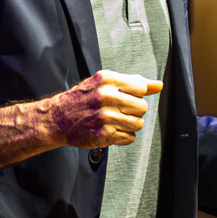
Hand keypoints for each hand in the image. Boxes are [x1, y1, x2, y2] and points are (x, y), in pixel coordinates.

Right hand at [37, 71, 164, 149]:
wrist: (57, 118)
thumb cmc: (83, 99)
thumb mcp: (105, 82)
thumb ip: (133, 82)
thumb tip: (159, 85)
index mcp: (107, 80)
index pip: (141, 88)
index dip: (137, 95)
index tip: (126, 97)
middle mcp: (106, 97)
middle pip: (142, 107)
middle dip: (134, 111)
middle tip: (120, 111)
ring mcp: (105, 117)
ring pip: (138, 124)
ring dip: (130, 125)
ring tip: (116, 121)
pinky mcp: (103, 135)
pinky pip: (129, 138)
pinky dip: (123, 136)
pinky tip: (111, 130)